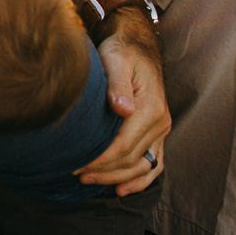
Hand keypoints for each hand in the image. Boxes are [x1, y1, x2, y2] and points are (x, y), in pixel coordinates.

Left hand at [75, 34, 170, 196]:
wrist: (136, 44)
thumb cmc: (121, 51)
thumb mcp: (115, 60)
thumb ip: (118, 85)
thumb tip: (122, 108)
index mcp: (151, 108)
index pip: (123, 145)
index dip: (99, 159)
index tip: (75, 163)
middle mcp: (161, 122)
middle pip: (130, 159)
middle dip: (102, 170)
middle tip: (73, 173)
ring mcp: (162, 129)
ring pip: (142, 166)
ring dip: (116, 178)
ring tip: (88, 181)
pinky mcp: (158, 133)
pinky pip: (155, 164)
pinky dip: (140, 180)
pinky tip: (121, 190)